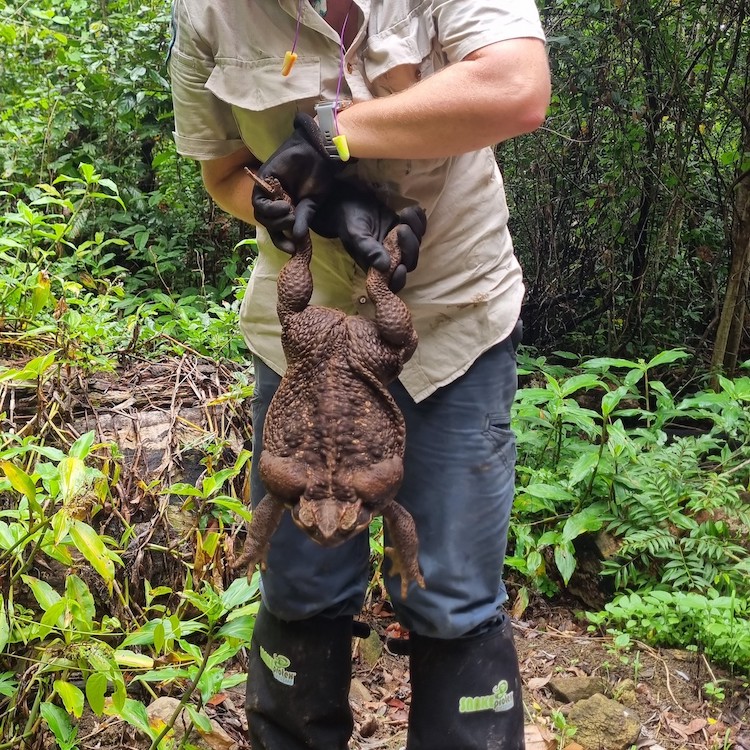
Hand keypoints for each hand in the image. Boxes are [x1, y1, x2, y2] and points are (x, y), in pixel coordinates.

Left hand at [252, 113, 343, 252]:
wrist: (317, 153)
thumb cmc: (319, 176)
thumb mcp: (313, 203)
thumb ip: (303, 219)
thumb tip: (297, 239)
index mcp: (287, 208)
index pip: (278, 230)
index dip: (282, 241)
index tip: (291, 249)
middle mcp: (276, 201)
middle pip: (268, 223)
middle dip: (279, 228)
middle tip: (293, 221)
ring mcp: (268, 191)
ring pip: (261, 215)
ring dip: (275, 219)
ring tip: (290, 212)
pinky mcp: (263, 181)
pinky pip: (259, 202)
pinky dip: (270, 208)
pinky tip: (283, 205)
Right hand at [311, 180, 426, 291]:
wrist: (350, 202)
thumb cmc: (350, 221)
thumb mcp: (356, 236)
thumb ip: (369, 251)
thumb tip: (385, 267)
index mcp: (376, 266)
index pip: (392, 282)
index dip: (399, 279)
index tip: (400, 267)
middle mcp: (391, 257)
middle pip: (410, 261)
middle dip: (410, 246)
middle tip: (401, 228)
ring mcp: (400, 244)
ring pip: (417, 244)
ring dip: (415, 229)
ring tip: (403, 214)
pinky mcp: (406, 229)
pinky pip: (420, 228)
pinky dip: (419, 219)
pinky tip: (410, 210)